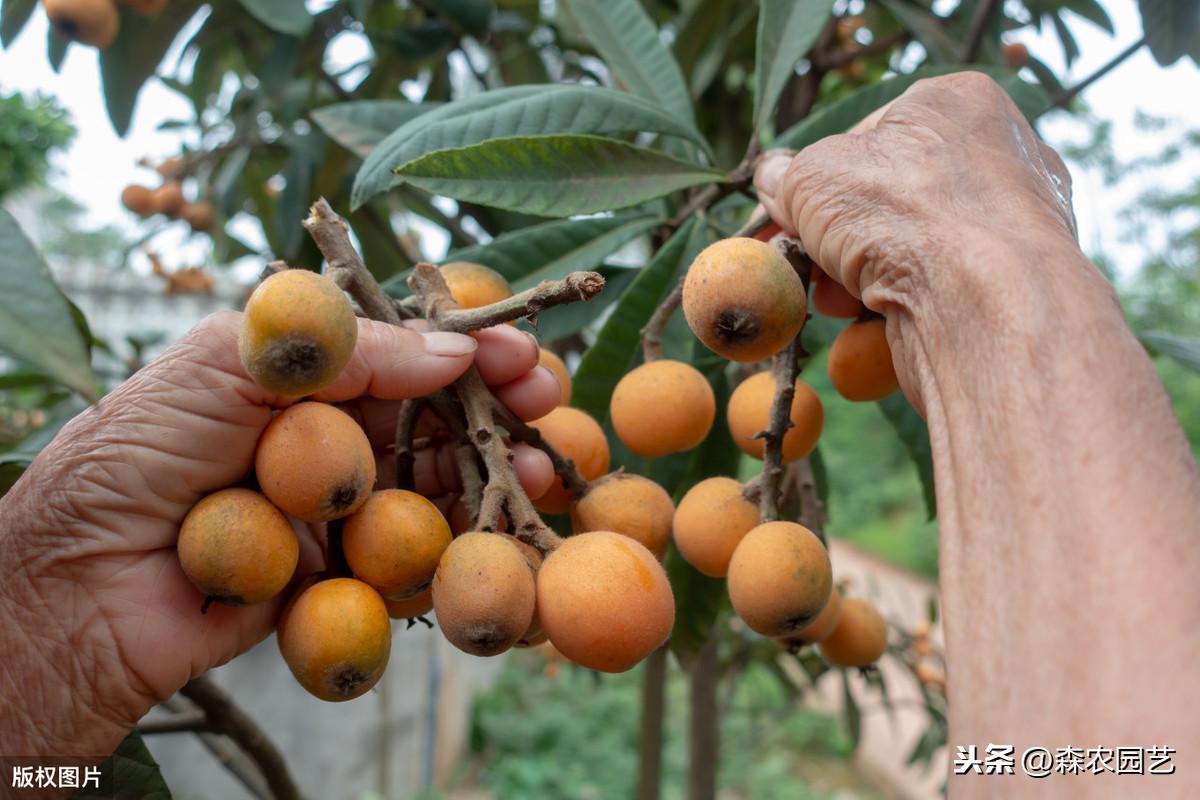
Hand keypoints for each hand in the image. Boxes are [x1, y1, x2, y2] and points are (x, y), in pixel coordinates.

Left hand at [0, 311, 559, 755]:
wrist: (81, 588)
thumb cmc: (137, 454)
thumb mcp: (228, 365)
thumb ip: (344, 351)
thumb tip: (456, 349)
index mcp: (301, 376)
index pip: (404, 349)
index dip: (466, 347)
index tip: (518, 351)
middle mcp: (328, 437)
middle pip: (436, 416)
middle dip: (496, 409)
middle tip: (548, 406)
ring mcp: (339, 508)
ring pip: (439, 487)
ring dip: (494, 477)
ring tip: (538, 471)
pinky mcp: (343, 575)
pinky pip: (415, 561)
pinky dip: (464, 550)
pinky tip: (506, 537)